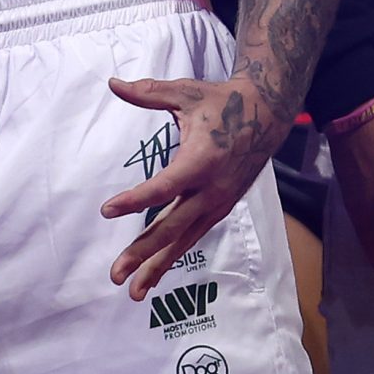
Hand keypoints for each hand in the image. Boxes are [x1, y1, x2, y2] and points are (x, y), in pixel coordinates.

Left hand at [101, 74, 281, 299]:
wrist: (266, 115)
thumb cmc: (222, 102)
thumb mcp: (186, 93)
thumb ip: (149, 93)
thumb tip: (113, 83)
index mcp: (202, 159)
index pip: (165, 186)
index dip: (135, 200)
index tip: (107, 210)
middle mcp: (211, 188)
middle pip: (173, 226)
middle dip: (143, 252)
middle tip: (115, 274)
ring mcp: (217, 202)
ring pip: (184, 240)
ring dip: (157, 265)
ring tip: (133, 291)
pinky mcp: (220, 209)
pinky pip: (193, 237)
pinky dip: (173, 256)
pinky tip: (154, 275)